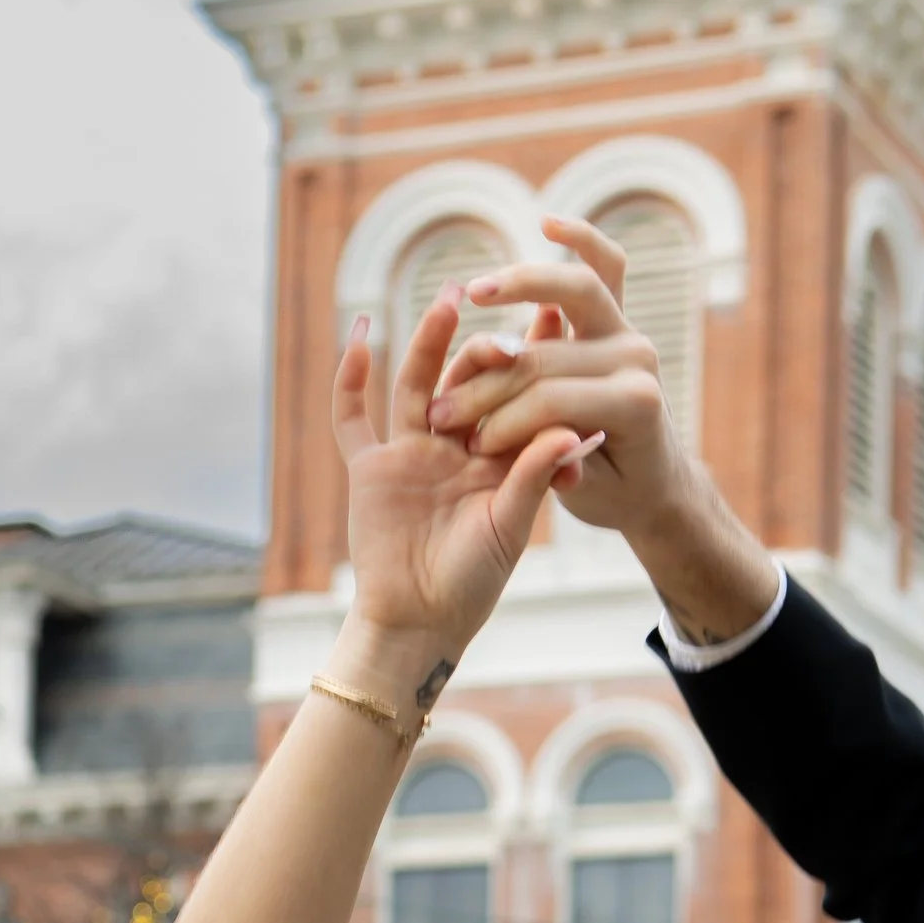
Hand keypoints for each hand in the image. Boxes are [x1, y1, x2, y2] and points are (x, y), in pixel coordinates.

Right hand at [332, 287, 579, 686]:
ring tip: (448, 300)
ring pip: (417, 385)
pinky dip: (350, 378)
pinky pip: (353, 417)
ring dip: (428, 342)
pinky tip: (359, 334)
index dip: (534, 361)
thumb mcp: (510, 527)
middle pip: (468, 383)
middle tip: (506, 330)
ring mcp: (409, 452)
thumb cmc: (473, 583)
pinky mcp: (369, 467)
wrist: (420, 622)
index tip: (558, 318)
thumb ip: (535, 477)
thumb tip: (573, 430)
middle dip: (484, 352)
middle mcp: (454, 447)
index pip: (516, 398)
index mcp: (496, 459)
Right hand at [429, 216, 686, 540]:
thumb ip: (558, 467)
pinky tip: (548, 224)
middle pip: (549, 351)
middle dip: (491, 377)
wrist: (655, 476)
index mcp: (635, 404)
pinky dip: (580, 237)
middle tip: (446, 401)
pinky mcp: (618, 315)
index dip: (503, 421)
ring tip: (476, 292)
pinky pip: (607, 263)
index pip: (550, 400)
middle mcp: (637, 358)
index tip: (468, 445)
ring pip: (580, 286)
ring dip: (523, 282)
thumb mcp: (586, 494)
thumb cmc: (615, 491)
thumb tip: (533, 442)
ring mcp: (629, 329)